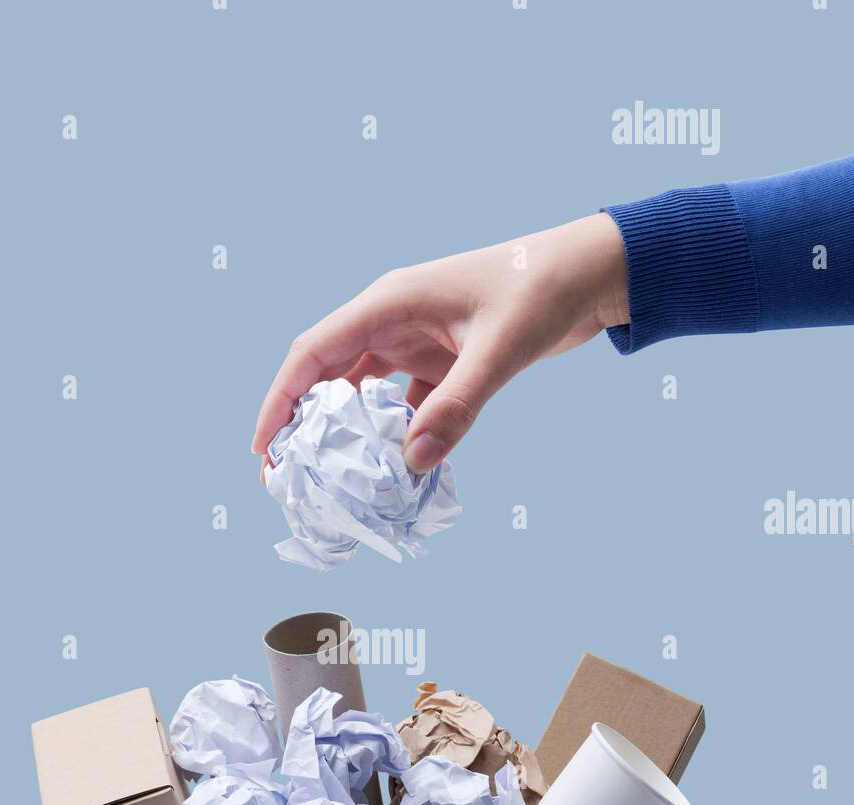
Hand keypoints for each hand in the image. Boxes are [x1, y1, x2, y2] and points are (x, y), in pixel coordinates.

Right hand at [252, 212, 628, 473]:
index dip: (281, 399)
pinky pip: (406, 404)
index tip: (263, 447)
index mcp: (389, 303)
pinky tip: (398, 470)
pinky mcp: (442, 360)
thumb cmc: (541, 290)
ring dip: (351, 434)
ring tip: (333, 481)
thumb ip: (456, 407)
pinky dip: (399, 435)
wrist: (590, 274)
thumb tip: (412, 464)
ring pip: (365, 393)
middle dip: (304, 425)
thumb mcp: (498, 350)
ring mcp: (416, 341)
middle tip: (286, 478)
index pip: (314, 353)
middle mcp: (393, 320)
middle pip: (328, 376)